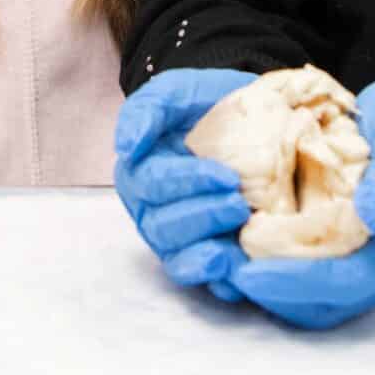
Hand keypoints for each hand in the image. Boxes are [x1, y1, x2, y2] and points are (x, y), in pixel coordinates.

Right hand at [113, 68, 255, 301]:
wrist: (248, 120)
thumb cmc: (207, 107)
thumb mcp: (178, 92)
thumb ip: (148, 110)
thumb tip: (126, 147)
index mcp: (140, 174)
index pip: (152, 186)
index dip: (186, 184)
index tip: (226, 176)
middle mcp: (153, 212)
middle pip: (163, 228)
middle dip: (202, 218)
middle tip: (239, 204)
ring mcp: (178, 240)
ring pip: (178, 259)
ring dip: (207, 253)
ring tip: (238, 238)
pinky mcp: (205, 259)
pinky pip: (204, 282)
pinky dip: (220, 281)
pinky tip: (238, 270)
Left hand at [229, 74, 374, 330]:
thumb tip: (373, 219)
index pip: (346, 283)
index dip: (297, 283)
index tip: (250, 272)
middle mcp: (369, 265)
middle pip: (319, 303)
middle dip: (269, 292)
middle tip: (221, 270)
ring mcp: (347, 260)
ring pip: (302, 297)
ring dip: (260, 286)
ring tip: (218, 262)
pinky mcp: (324, 247)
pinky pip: (292, 273)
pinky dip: (262, 268)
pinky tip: (230, 247)